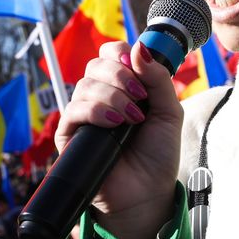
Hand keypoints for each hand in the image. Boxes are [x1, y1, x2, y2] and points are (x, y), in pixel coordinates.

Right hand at [55, 40, 182, 238]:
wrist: (148, 191)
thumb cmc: (158, 154)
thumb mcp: (169, 111)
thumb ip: (158, 79)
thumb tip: (140, 47)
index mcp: (122, 86)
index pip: (109, 54)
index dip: (120, 53)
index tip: (136, 65)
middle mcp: (99, 97)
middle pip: (95, 65)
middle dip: (119, 75)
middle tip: (139, 97)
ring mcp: (83, 116)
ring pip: (85, 86)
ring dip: (113, 97)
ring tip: (132, 118)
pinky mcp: (70, 136)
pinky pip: (73, 110)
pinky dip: (95, 111)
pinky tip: (114, 123)